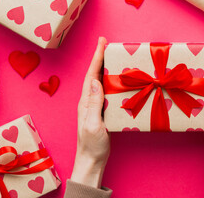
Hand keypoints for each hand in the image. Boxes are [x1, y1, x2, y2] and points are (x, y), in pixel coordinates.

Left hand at [71, 37, 109, 187]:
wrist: (91, 160)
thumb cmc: (92, 145)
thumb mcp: (93, 125)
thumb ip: (93, 104)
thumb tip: (95, 81)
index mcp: (85, 102)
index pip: (91, 75)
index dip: (96, 58)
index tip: (102, 42)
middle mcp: (89, 101)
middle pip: (94, 75)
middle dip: (100, 58)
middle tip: (108, 45)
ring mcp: (95, 106)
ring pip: (100, 82)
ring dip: (105, 68)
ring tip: (113, 57)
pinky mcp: (101, 111)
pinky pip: (106, 92)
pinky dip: (111, 81)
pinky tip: (118, 80)